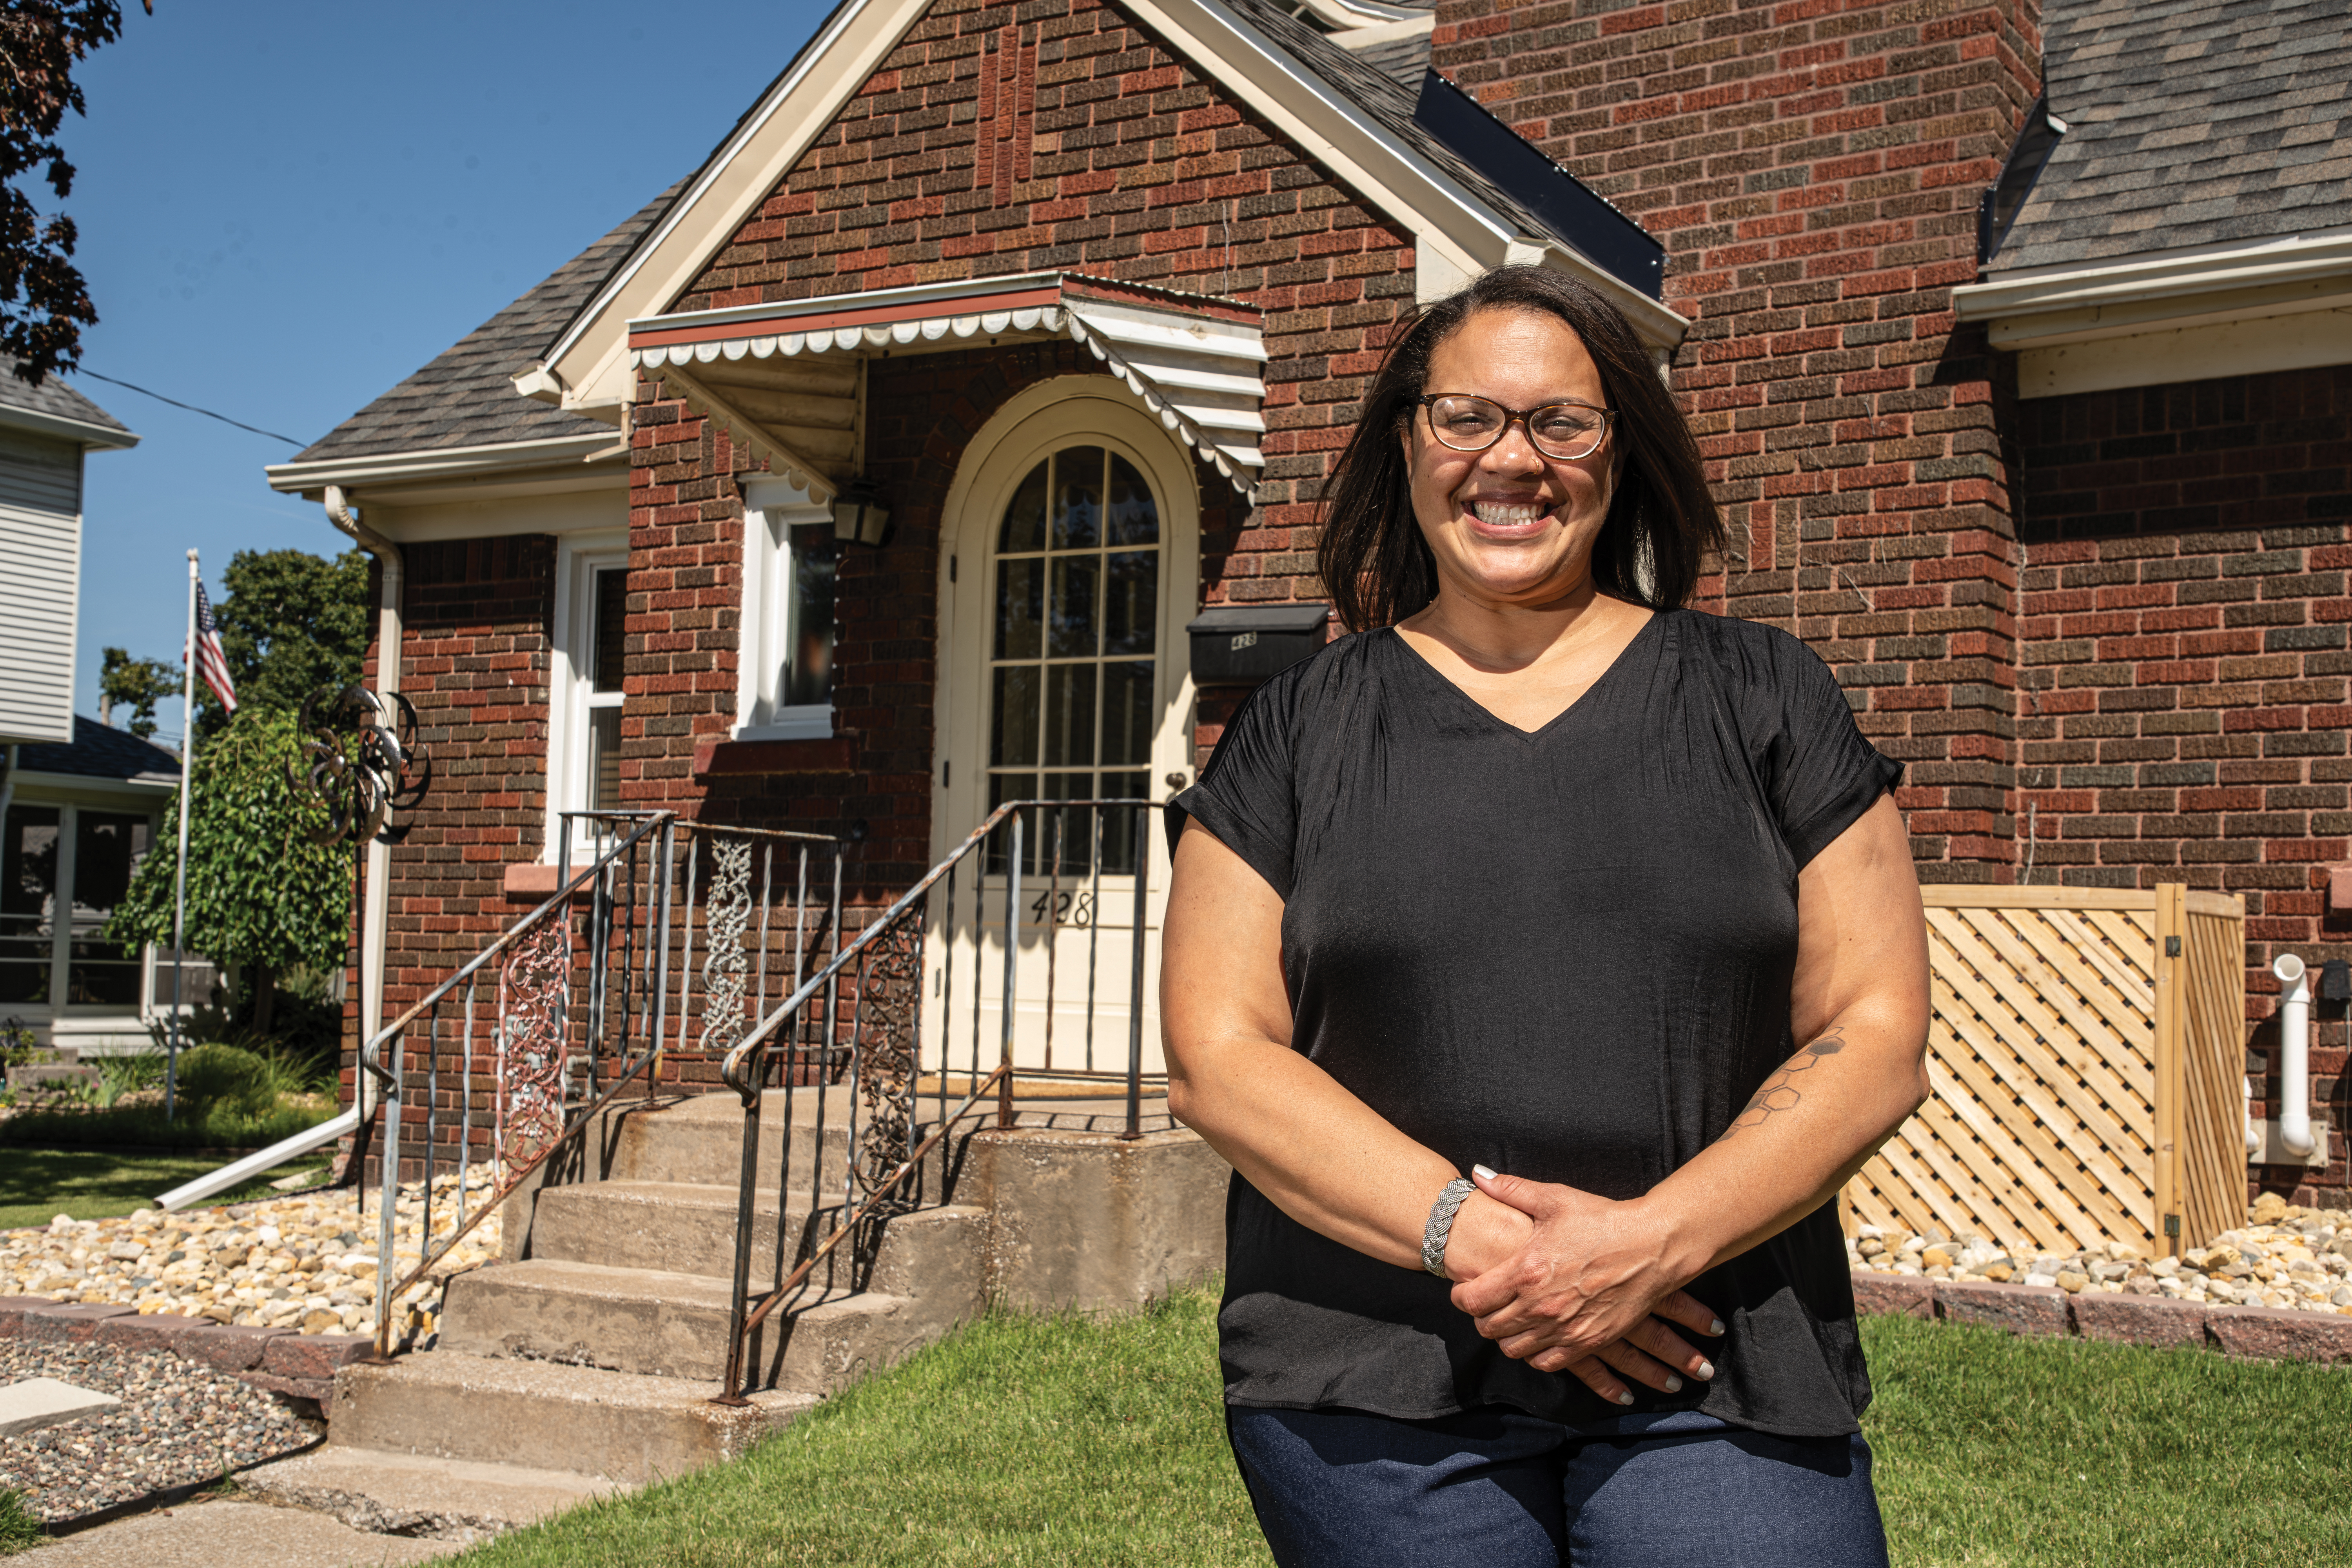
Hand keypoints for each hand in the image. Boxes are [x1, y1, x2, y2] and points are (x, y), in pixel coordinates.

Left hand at [1450, 1167, 1721, 1402]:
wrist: (1654, 1246)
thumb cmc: (1604, 1220)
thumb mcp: (1555, 1198)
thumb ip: (1511, 1189)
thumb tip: (1477, 1175)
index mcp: (1526, 1270)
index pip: (1471, 1300)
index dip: (1460, 1295)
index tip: (1465, 1287)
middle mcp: (1540, 1305)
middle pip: (1487, 1328)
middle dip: (1480, 1316)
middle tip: (1488, 1303)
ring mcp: (1564, 1328)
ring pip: (1513, 1349)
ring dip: (1506, 1336)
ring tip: (1512, 1318)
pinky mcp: (1588, 1342)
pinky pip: (1546, 1363)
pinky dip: (1535, 1353)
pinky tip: (1538, 1335)